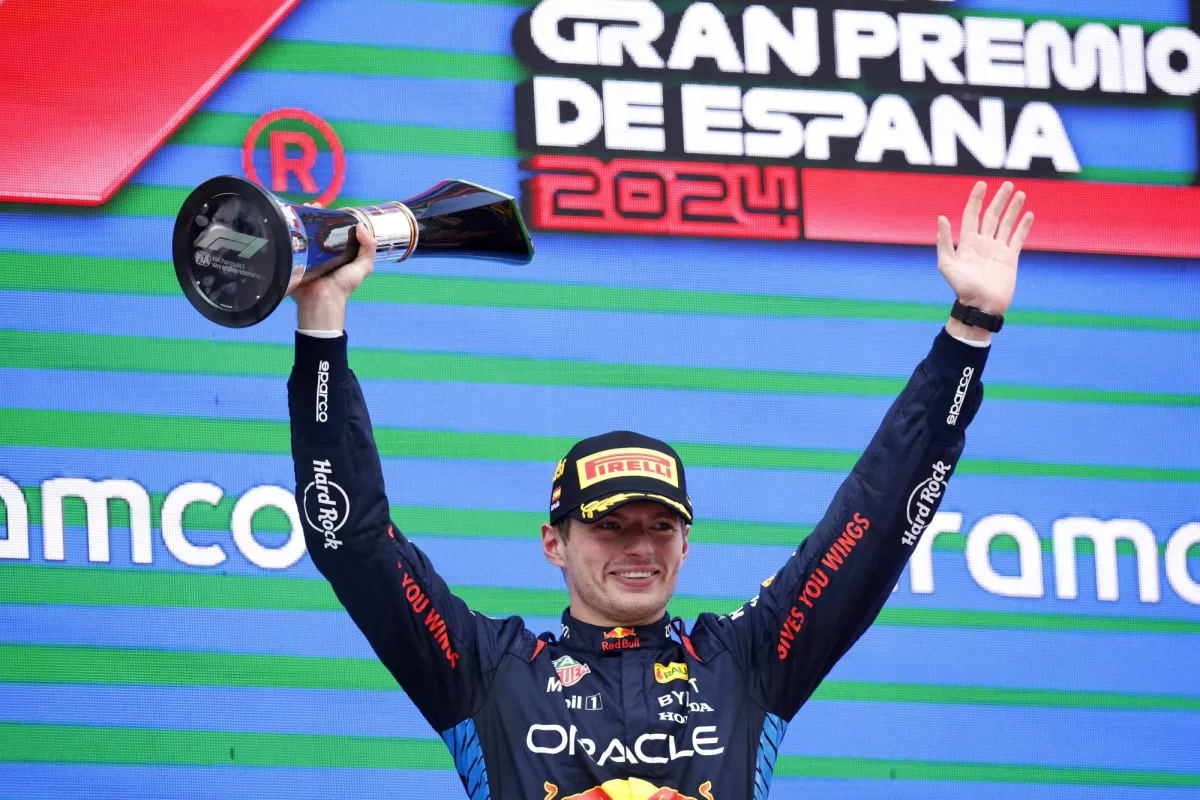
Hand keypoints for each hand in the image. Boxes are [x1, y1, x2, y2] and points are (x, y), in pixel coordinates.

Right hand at [292, 213, 377, 331]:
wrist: (321, 299)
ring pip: (304, 231)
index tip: (331, 208)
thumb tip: (361, 226)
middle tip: (312, 205)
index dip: (334, 218)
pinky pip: (292, 241)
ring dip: (301, 219)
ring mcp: (308, 253)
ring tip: (301, 208)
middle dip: (315, 215)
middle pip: (318, 228)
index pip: (336, 230)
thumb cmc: (343, 285)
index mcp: (339, 251)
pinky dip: (290, 230)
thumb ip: (368, 248)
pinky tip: (290, 221)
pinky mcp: (295, 257)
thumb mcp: (363, 266)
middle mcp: (323, 250)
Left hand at [937, 181, 1032, 316]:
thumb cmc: (961, 288)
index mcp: (967, 243)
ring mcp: (997, 250)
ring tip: (1020, 194)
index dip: (976, 199)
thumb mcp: (947, 265)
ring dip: (1013, 209)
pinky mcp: (1010, 259)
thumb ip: (944, 242)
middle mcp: (982, 244)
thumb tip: (941, 217)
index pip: (971, 215)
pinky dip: (1023, 226)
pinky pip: (1018, 238)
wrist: (980, 306)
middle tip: (1008, 184)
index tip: (982, 184)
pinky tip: (1028, 214)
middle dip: (999, 200)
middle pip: (991, 216)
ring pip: (1006, 224)